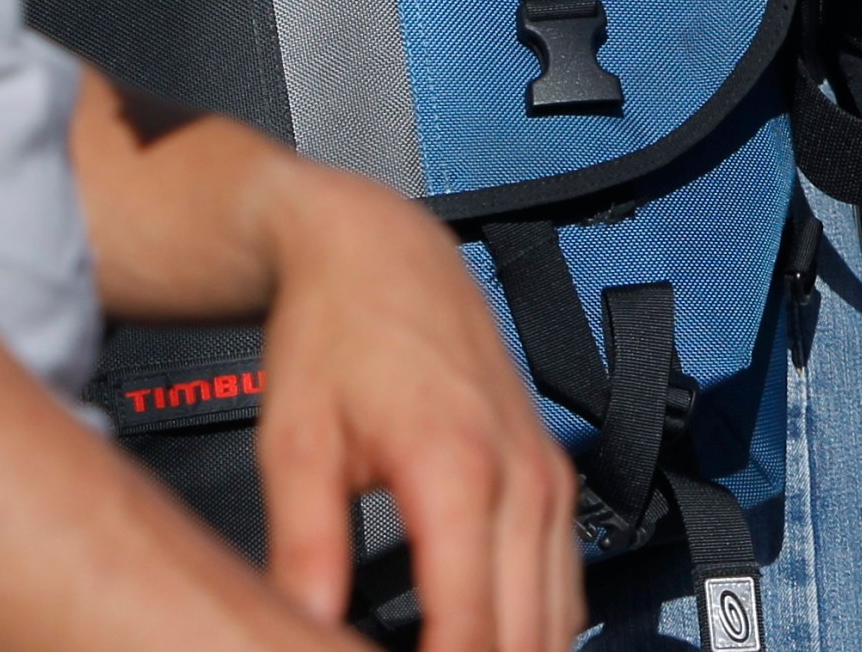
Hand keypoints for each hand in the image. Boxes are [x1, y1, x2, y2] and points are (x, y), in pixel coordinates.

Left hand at [246, 155, 581, 651]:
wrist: (380, 248)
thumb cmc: (333, 333)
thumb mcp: (295, 441)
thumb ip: (304, 548)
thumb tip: (305, 630)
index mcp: (457, 470)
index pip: (470, 630)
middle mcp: (522, 475)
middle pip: (528, 637)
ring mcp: (547, 472)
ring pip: (561, 618)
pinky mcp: (552, 471)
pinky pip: (566, 580)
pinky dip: (536, 629)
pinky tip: (488, 646)